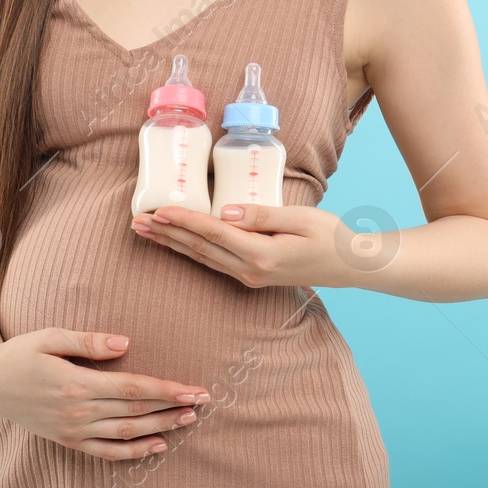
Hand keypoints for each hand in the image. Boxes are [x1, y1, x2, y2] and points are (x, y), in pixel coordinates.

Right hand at [0, 328, 210, 461]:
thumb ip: (88, 341)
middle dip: (173, 407)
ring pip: (126, 433)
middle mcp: (78, 411)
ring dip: (161, 428)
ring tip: (189, 420)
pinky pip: (106, 452)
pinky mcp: (69, 441)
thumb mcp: (50, 336)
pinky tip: (157, 446)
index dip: (167, 390)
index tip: (195, 388)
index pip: (133, 388)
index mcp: (77, 383)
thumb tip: (126, 343)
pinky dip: (134, 452)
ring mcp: (73, 430)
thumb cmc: (21, 352)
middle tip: (203, 402)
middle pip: (136, 412)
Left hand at [130, 204, 348, 288]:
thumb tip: (224, 212)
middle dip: (166, 234)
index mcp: (263, 254)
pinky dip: (189, 250)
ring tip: (145, 231)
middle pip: (200, 248)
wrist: (350, 266)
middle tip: (137, 221)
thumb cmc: (330, 235)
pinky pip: (212, 262)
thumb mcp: (300, 217)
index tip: (159, 210)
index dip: (184, 221)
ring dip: (172, 244)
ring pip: (202, 258)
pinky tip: (174, 243)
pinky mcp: (251, 276)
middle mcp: (251, 270)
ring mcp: (250, 277)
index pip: (214, 233)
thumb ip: (261, 215)